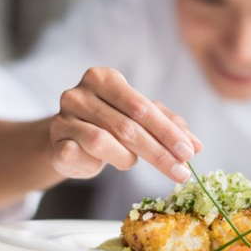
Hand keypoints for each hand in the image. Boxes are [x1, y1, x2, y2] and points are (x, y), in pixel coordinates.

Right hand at [49, 67, 202, 181]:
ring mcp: (62, 117)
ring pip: (103, 142)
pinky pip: (78, 155)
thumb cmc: (110, 124)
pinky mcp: (54, 142)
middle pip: (127, 126)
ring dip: (126, 158)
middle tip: (181, 172)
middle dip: (158, 153)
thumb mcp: (140, 118)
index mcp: (104, 78)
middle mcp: (80, 93)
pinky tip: (100, 164)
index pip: (143, 108)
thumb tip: (196, 145)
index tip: (189, 153)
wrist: (70, 139)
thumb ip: (168, 126)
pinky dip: (95, 163)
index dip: (168, 133)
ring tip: (131, 162)